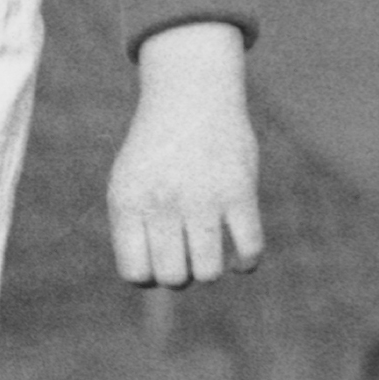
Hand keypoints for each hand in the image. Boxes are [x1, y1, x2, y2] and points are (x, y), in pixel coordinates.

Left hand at [108, 21, 264, 288]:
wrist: (190, 96)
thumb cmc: (157, 151)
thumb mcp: (129, 184)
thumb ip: (135, 232)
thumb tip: (152, 283)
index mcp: (128, 202)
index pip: (136, 273)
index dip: (149, 276)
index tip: (158, 258)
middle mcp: (162, 202)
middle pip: (174, 278)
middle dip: (181, 274)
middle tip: (184, 251)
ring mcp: (202, 197)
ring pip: (209, 272)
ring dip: (210, 269)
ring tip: (208, 250)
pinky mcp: (240, 190)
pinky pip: (250, 250)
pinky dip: (246, 263)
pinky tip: (239, 256)